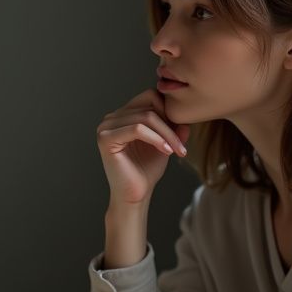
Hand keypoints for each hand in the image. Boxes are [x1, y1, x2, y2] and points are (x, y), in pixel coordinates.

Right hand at [97, 90, 189, 204]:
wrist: (135, 195)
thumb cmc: (146, 170)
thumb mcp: (165, 143)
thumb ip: (174, 126)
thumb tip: (185, 116)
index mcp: (124, 114)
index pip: (150, 96)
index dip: (169, 111)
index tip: (181, 133)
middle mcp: (112, 117)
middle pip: (149, 105)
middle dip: (170, 124)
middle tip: (182, 146)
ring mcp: (106, 126)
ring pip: (146, 117)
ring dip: (167, 134)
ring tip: (178, 150)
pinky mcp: (106, 138)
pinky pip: (137, 129)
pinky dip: (156, 139)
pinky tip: (167, 151)